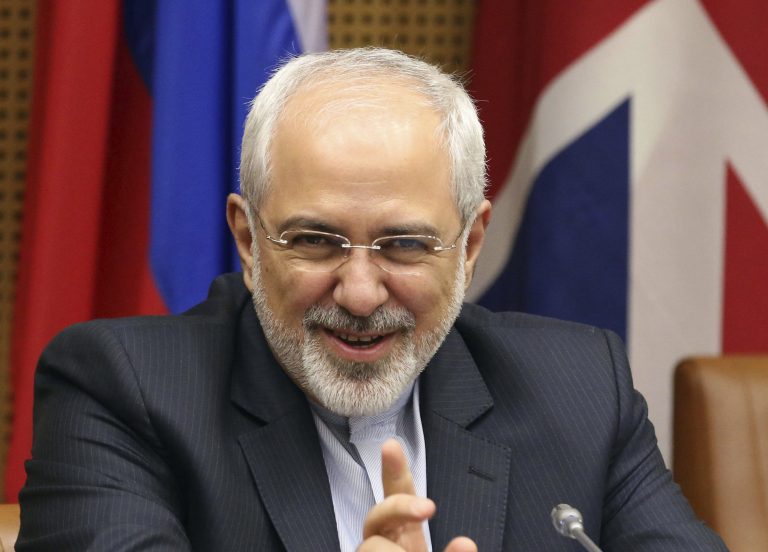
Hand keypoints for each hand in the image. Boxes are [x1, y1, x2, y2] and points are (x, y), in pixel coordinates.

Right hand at [357, 439, 476, 551]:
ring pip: (372, 546)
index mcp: (403, 530)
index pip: (397, 494)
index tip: (390, 444)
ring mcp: (369, 551)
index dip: (394, 470)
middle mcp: (381, 537)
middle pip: (377, 513)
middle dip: (400, 507)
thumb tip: (465, 542)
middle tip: (428, 509)